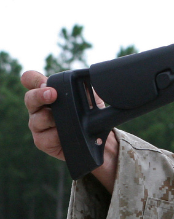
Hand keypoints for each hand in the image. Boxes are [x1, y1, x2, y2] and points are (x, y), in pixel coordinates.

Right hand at [21, 70, 118, 192]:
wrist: (98, 138)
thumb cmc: (90, 113)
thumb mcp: (90, 97)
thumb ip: (83, 86)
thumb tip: (89, 77)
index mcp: (48, 92)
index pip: (33, 80)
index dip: (32, 79)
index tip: (43, 81)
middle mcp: (40, 107)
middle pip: (30, 98)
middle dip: (39, 95)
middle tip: (52, 94)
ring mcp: (39, 124)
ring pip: (37, 119)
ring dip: (50, 117)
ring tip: (62, 118)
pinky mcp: (42, 141)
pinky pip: (45, 137)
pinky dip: (55, 135)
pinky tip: (63, 134)